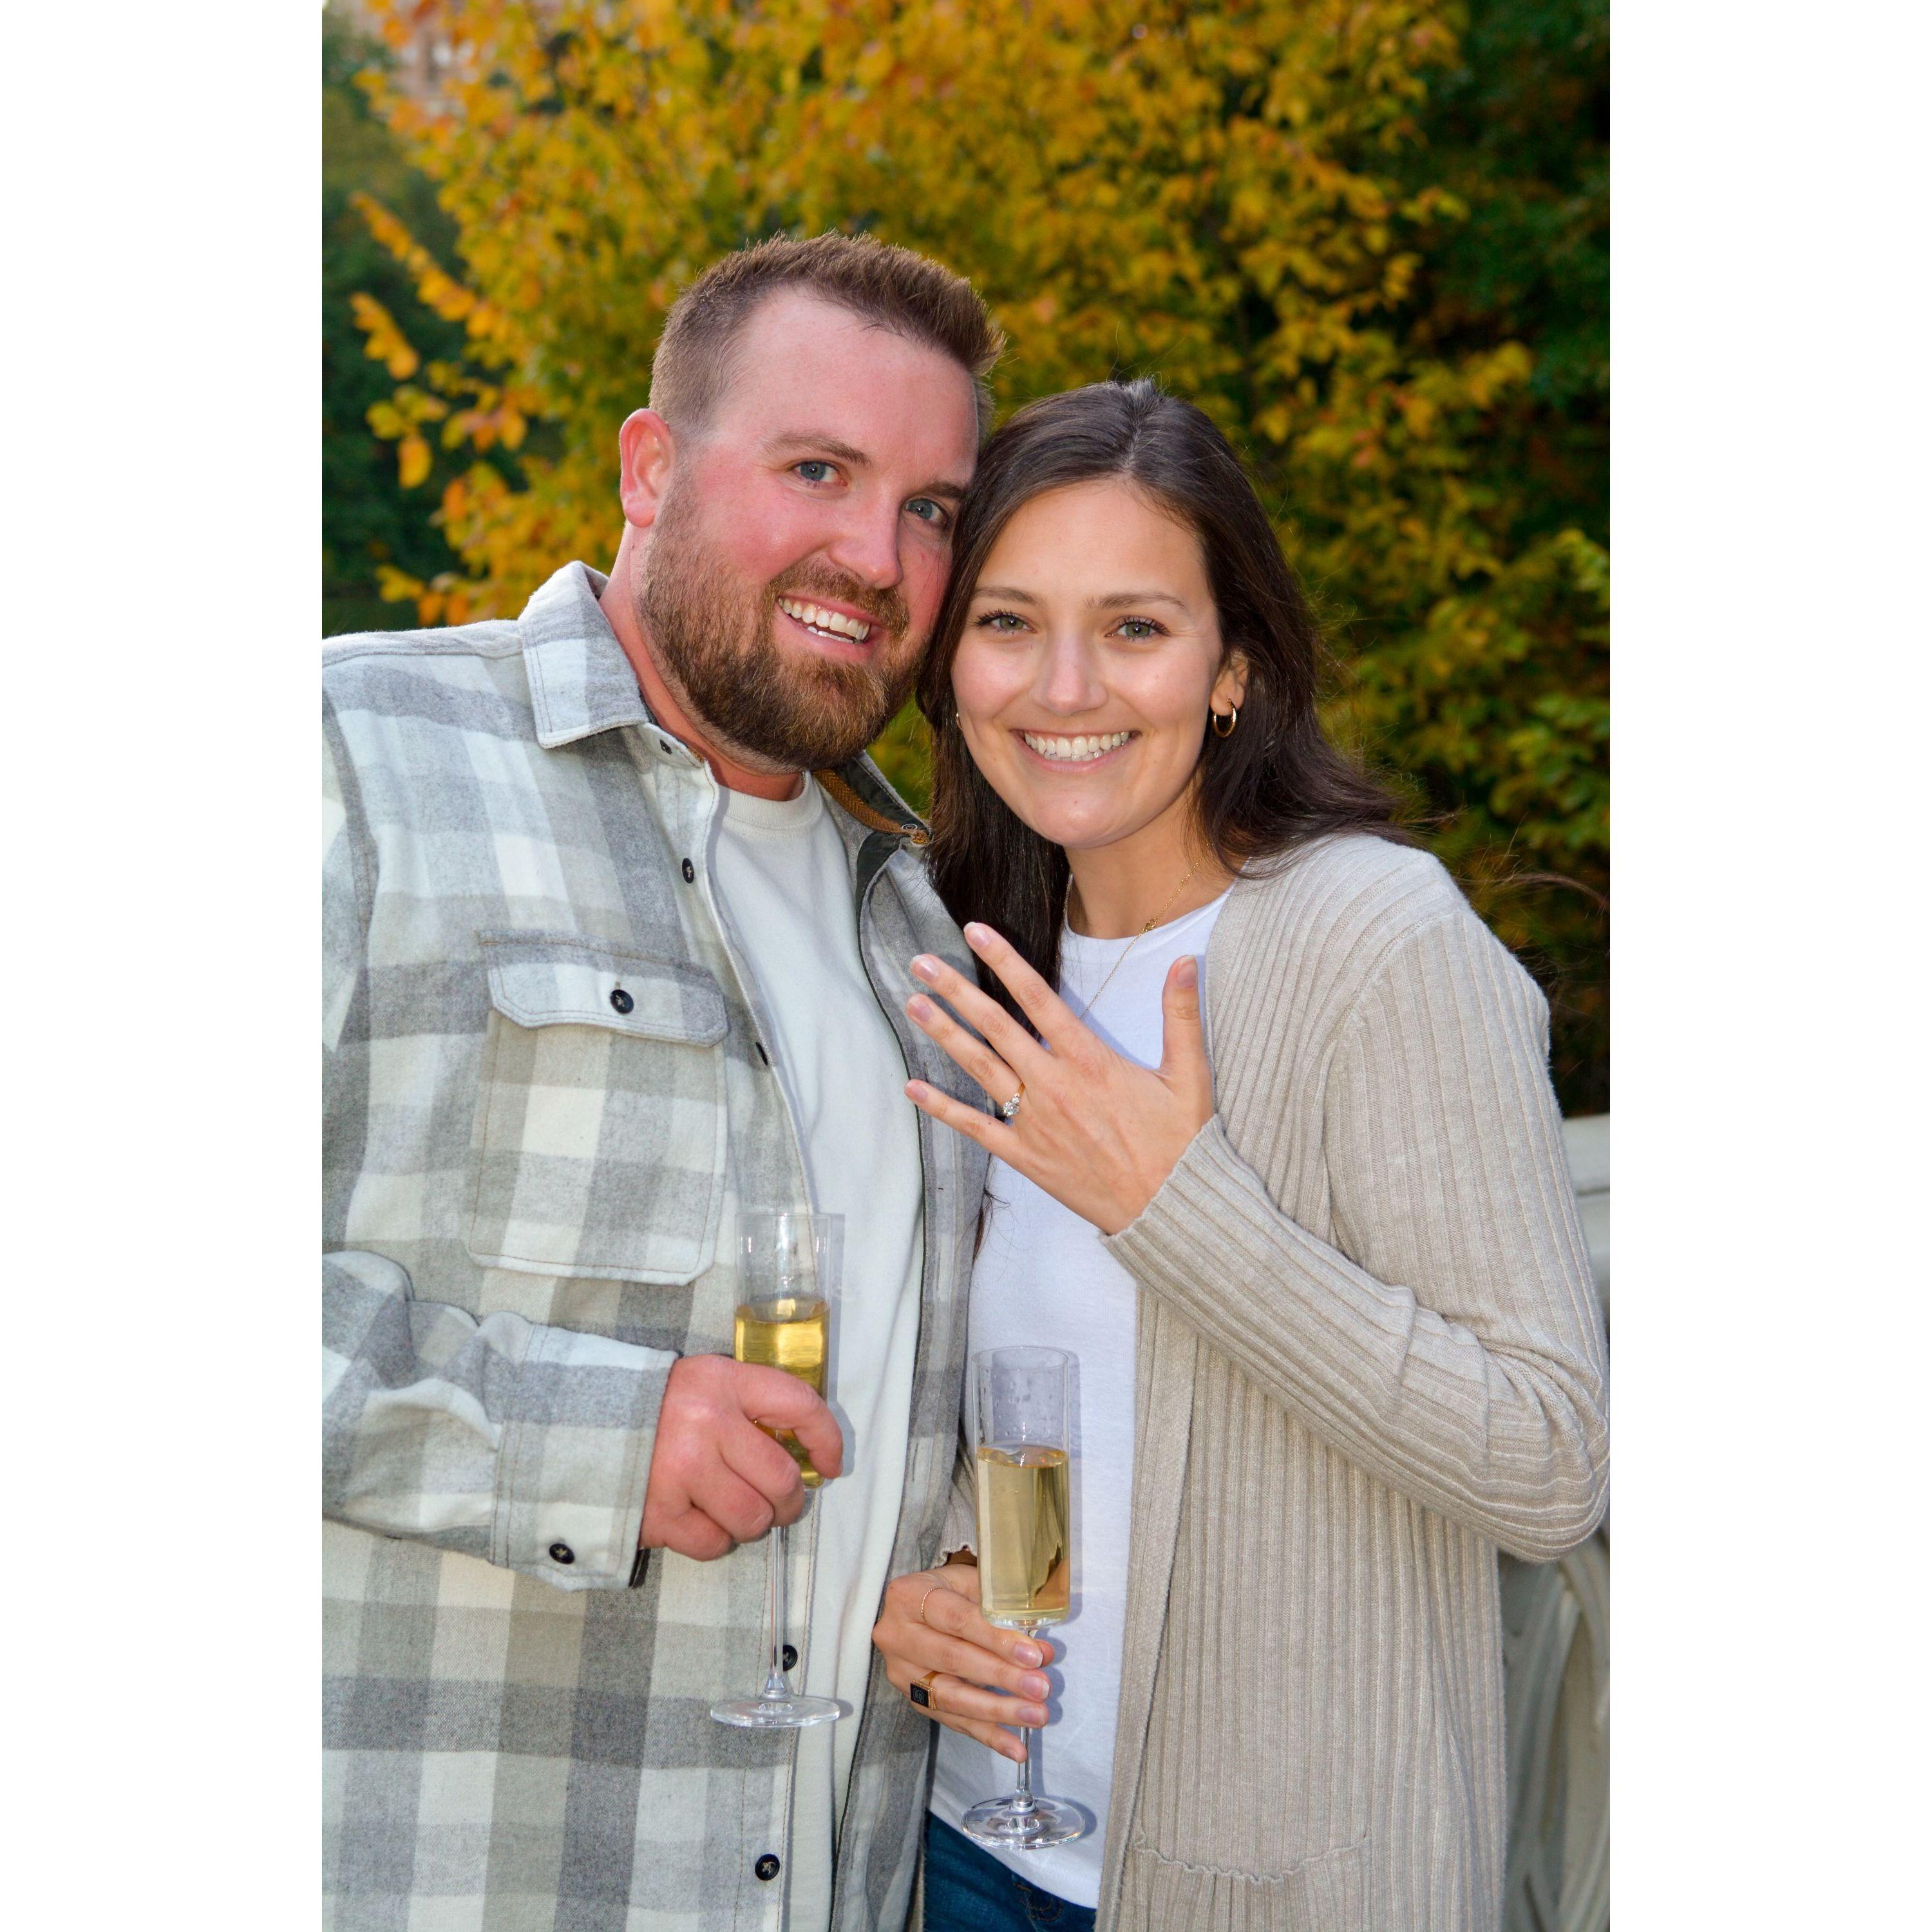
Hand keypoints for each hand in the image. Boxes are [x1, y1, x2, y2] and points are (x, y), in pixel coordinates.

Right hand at [638, 1354, 845, 1561]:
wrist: (578, 1430)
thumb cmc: (656, 1409)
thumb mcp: (705, 1384)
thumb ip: (750, 1405)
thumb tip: (803, 1452)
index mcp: (721, 1382)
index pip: (797, 1405)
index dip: (826, 1439)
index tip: (831, 1465)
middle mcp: (706, 1424)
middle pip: (781, 1478)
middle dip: (790, 1500)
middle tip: (781, 1504)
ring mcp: (681, 1471)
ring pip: (753, 1518)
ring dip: (753, 1522)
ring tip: (735, 1509)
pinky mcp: (659, 1513)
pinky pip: (714, 1543)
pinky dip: (716, 1539)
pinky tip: (701, 1521)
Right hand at [872, 1560, 1052, 1763]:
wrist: (907, 1609)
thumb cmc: (947, 1591)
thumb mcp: (968, 1584)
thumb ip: (1002, 1612)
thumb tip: (1042, 1652)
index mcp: (909, 1596)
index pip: (957, 1620)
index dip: (996, 1639)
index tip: (1033, 1656)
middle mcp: (898, 1636)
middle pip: (953, 1660)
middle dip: (1001, 1677)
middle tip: (1041, 1689)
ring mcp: (902, 1673)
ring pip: (952, 1697)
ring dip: (998, 1711)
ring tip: (1036, 1717)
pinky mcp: (913, 1700)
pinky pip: (953, 1721)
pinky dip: (987, 1735)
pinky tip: (1015, 1747)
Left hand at [902, 921, 1213, 1235]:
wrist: (1170, 1210)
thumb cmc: (1180, 1144)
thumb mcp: (1189, 1075)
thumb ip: (1181, 1014)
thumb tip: (1185, 962)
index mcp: (1091, 1060)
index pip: (1038, 999)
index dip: (1005, 961)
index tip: (975, 932)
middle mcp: (1055, 1085)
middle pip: (996, 1026)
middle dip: (956, 991)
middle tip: (922, 963)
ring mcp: (1035, 1122)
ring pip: (980, 1068)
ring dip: (944, 1034)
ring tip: (913, 1004)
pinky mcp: (1026, 1157)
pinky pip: (976, 1128)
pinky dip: (942, 1108)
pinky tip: (912, 1087)